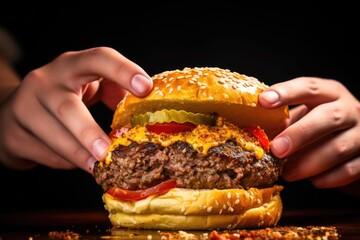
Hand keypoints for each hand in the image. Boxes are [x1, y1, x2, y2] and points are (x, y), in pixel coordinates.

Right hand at [0, 47, 152, 172]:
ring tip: (100, 168)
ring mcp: (24, 107)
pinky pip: (44, 153)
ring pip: (54, 135)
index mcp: (71, 65)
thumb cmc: (63, 97)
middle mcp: (44, 81)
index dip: (123, 70)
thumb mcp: (88, 87)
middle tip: (108, 151)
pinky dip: (66, 162)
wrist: (17, 112)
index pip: (98, 58)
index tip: (145, 88)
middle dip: (89, 131)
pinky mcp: (13, 134)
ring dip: (80, 155)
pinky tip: (79, 163)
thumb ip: (115, 93)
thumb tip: (147, 109)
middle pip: (67, 107)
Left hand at [259, 77, 359, 188]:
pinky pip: (350, 169)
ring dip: (309, 163)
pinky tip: (313, 181)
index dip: (286, 93)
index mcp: (329, 93)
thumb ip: (286, 119)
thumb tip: (253, 131)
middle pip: (328, 118)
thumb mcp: (305, 115)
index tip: (263, 101)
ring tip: (288, 173)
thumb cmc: (320, 126)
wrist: (357, 143)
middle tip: (276, 150)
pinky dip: (328, 177)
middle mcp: (350, 109)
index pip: (309, 87)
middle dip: (299, 134)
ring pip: (338, 147)